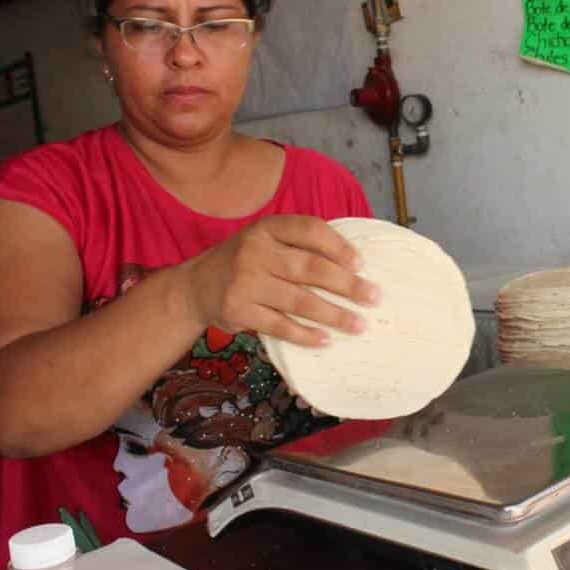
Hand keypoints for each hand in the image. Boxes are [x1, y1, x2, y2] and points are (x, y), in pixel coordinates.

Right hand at [182, 215, 379, 346]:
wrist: (195, 286)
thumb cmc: (247, 262)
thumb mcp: (266, 241)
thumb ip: (299, 246)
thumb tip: (355, 265)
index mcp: (267, 228)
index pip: (309, 230)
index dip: (337, 246)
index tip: (361, 263)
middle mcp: (255, 252)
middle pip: (310, 269)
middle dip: (347, 285)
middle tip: (374, 298)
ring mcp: (245, 282)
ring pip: (299, 301)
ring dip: (334, 315)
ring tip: (359, 325)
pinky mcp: (238, 311)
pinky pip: (279, 326)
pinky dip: (305, 335)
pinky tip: (326, 340)